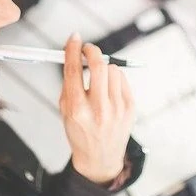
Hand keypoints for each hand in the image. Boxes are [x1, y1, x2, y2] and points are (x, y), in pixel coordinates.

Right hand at [59, 33, 135, 183]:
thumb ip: (69, 82)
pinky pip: (122, 79)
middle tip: (87, 49)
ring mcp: (116, 108)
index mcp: (77, 109)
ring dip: (103, 67)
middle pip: (98, 65)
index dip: (73, 49)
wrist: (99, 157)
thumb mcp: (65, 110)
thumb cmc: (80, 131)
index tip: (74, 38)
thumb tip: (73, 53)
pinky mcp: (130, 108)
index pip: (74, 70)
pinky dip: (114, 78)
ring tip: (98, 78)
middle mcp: (98, 109)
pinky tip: (108, 89)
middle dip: (92, 51)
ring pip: (112, 69)